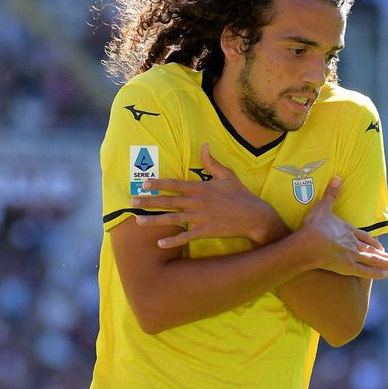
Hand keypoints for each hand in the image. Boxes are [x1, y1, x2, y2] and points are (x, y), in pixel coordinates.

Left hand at [130, 144, 284, 247]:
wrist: (255, 216)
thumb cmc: (241, 195)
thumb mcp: (228, 175)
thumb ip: (212, 162)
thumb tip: (204, 145)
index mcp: (201, 188)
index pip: (175, 184)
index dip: (159, 183)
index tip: (145, 183)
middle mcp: (198, 202)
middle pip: (169, 202)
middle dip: (149, 202)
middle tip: (132, 202)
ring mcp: (201, 218)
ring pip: (173, 219)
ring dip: (154, 221)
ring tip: (138, 222)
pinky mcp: (205, 231)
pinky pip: (186, 237)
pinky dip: (173, 241)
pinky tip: (159, 243)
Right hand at [299, 176, 387, 277]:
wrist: (310, 244)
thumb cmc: (314, 226)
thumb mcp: (322, 208)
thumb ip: (331, 194)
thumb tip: (337, 178)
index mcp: (348, 230)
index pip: (364, 238)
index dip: (372, 242)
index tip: (380, 246)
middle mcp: (354, 243)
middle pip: (372, 250)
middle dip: (385, 255)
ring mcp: (352, 255)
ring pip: (374, 260)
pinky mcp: (349, 267)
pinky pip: (366, 271)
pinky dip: (377, 273)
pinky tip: (387, 274)